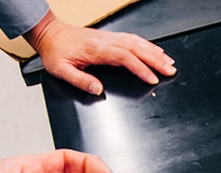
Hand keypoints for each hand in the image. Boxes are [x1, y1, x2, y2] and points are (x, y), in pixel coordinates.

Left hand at [25, 11, 176, 95]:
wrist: (50, 34)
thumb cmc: (56, 52)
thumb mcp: (61, 71)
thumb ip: (80, 81)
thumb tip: (98, 90)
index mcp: (97, 50)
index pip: (125, 58)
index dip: (141, 68)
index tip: (153, 79)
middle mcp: (106, 41)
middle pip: (137, 49)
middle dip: (156, 60)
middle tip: (171, 70)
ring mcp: (109, 38)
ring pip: (137, 43)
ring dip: (155, 52)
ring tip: (169, 62)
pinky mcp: (110, 37)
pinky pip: (133, 39)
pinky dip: (147, 45)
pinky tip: (155, 51)